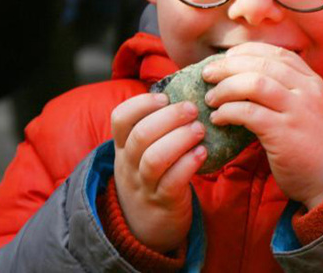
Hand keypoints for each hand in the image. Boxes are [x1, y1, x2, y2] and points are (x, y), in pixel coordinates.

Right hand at [111, 93, 206, 252]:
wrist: (146, 229)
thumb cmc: (151, 179)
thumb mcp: (140, 154)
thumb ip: (153, 127)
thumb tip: (180, 93)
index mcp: (123, 147)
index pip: (120, 118)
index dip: (141, 103)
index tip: (165, 96)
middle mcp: (129, 164)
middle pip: (141, 135)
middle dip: (169, 117)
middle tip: (192, 108)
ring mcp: (144, 185)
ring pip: (155, 158)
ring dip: (180, 138)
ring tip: (199, 129)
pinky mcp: (164, 203)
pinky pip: (173, 182)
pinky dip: (188, 164)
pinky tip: (202, 153)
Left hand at [202, 43, 322, 208]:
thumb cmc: (307, 143)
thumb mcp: (304, 107)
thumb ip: (283, 88)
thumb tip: (240, 72)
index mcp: (312, 81)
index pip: (276, 53)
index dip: (247, 51)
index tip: (226, 58)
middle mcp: (307, 91)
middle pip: (261, 65)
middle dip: (228, 67)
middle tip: (208, 75)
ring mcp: (297, 111)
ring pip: (254, 84)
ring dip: (225, 88)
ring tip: (211, 99)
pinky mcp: (284, 133)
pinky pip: (249, 113)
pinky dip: (228, 112)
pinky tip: (218, 118)